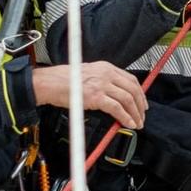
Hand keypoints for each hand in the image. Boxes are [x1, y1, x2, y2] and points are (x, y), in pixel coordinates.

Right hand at [32, 61, 146, 128]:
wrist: (49, 83)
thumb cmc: (63, 80)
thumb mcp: (89, 74)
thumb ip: (103, 81)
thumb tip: (115, 96)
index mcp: (106, 67)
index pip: (131, 79)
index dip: (139, 93)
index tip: (142, 102)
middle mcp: (106, 74)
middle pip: (133, 89)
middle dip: (140, 105)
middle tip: (142, 115)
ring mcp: (102, 85)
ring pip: (127, 99)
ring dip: (135, 113)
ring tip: (137, 122)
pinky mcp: (96, 97)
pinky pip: (117, 108)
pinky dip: (126, 117)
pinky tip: (128, 123)